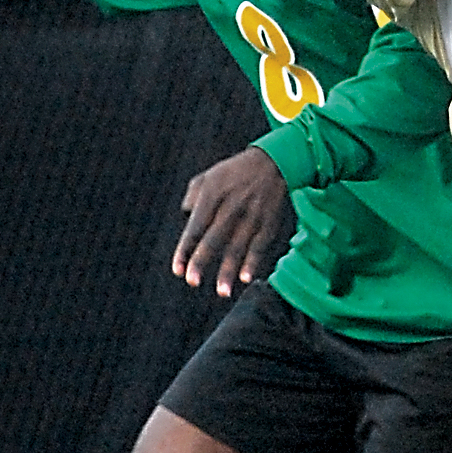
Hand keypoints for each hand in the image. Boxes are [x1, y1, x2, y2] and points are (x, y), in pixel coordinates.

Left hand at [173, 148, 291, 296]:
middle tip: (192, 282)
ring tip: (222, 291)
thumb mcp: (209, 176)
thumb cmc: (235, 171)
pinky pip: (259, 245)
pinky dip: (253, 262)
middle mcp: (231, 207)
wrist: (274, 161)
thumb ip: (193, 195)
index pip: (195, 228)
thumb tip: (186, 216)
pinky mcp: (268, 223)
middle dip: (202, 261)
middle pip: (214, 239)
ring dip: (229, 270)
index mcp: (212, 195)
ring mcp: (251, 216)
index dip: (185, 250)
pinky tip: (246, 278)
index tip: (177, 270)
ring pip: (237, 247)